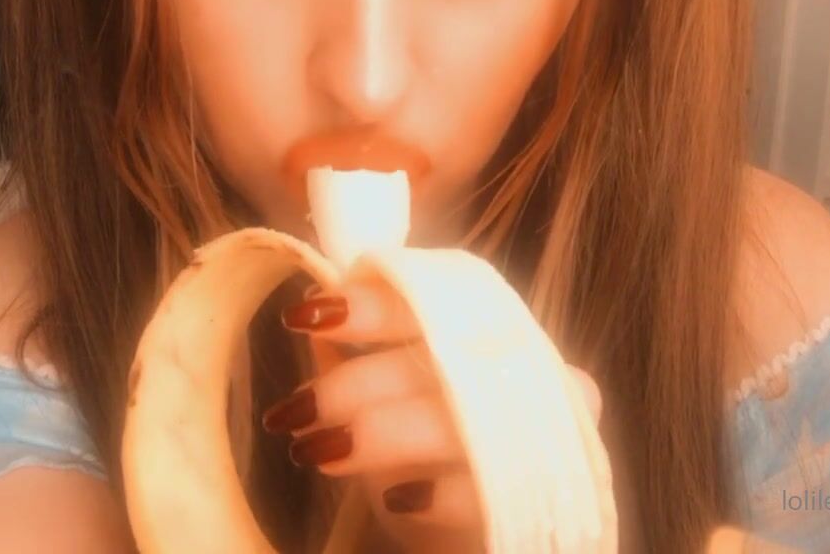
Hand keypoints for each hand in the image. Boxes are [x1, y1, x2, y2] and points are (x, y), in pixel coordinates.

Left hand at [263, 279, 603, 552]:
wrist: (500, 530)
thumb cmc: (440, 462)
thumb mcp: (394, 408)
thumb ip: (363, 360)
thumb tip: (314, 308)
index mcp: (485, 335)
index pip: (434, 298)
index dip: (368, 304)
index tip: (305, 315)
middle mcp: (520, 372)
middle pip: (436, 357)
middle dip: (352, 383)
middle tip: (294, 412)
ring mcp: (535, 431)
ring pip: (452, 417)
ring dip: (376, 433)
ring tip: (319, 452)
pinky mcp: (535, 494)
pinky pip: (483, 488)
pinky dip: (436, 493)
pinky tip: (398, 499)